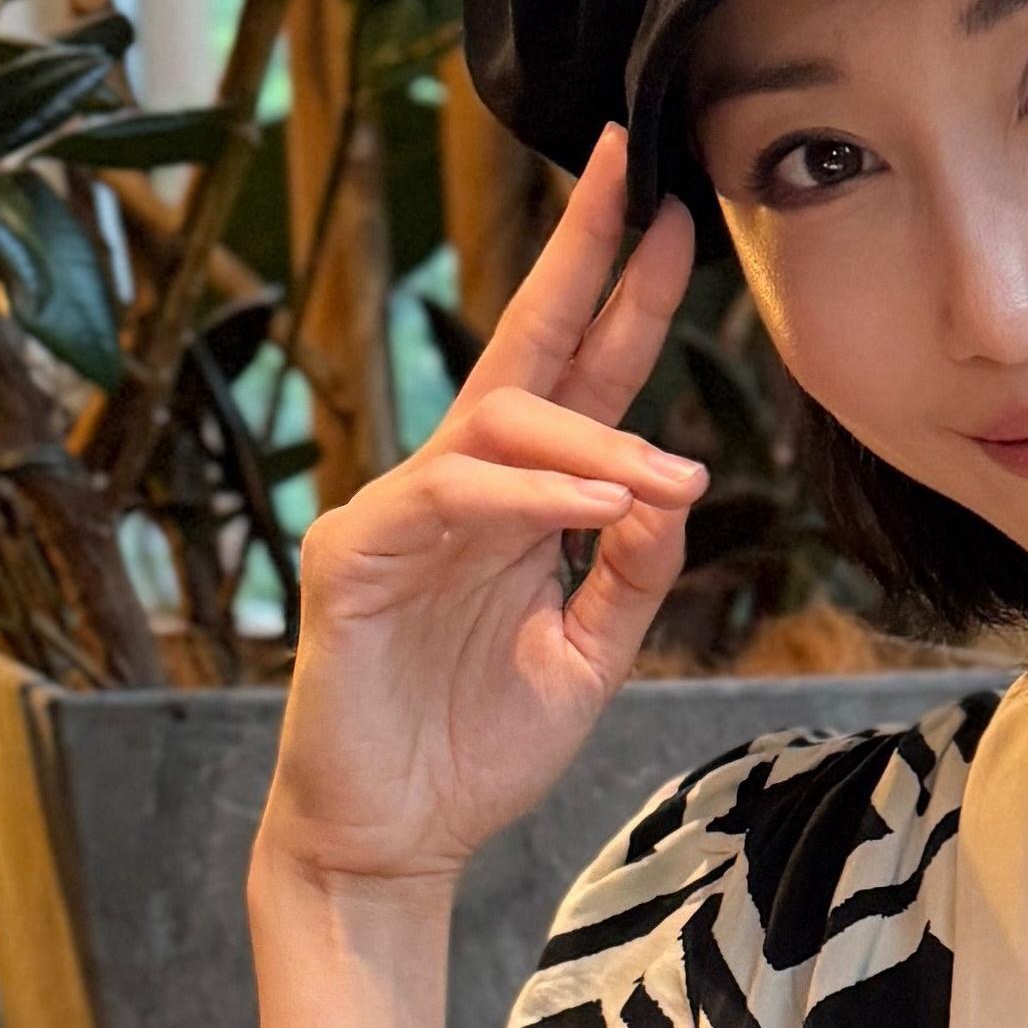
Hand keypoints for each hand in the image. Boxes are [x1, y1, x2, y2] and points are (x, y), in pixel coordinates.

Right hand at [256, 130, 706, 895]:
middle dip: (580, 260)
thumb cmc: (476, 746)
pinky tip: (591, 507)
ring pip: (495, 422)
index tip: (673, 214)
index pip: (576, 377)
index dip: (622, 294)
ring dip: (591, 440)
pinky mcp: (352, 556)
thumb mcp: (591, 655)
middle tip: (641, 187)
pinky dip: (527, 498)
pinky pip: (447, 497)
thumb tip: (675, 482)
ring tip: (660, 479)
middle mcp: (457, 489)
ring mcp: (397, 513)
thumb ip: (635, 571)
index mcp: (519, 506)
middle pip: (521, 347)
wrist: (394, 841)